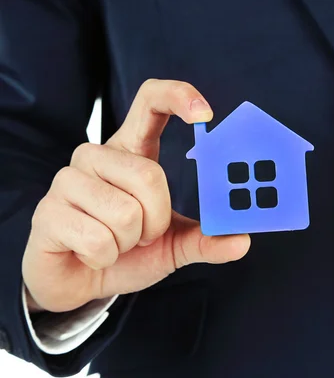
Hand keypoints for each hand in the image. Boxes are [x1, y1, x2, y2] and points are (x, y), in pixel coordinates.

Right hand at [23, 79, 250, 312]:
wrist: (79, 280)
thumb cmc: (126, 251)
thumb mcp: (173, 245)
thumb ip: (206, 240)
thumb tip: (241, 241)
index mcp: (131, 152)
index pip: (150, 102)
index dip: (178, 97)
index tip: (205, 114)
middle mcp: (98, 156)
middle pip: (150, 175)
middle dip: (156, 220)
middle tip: (142, 234)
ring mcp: (67, 180)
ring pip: (125, 211)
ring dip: (129, 242)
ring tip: (114, 242)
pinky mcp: (47, 211)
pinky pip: (97, 239)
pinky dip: (105, 257)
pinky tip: (92, 253)